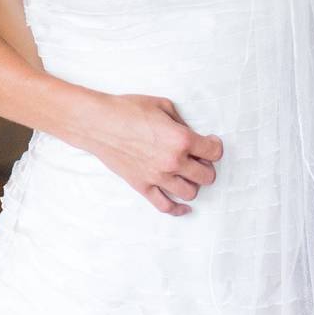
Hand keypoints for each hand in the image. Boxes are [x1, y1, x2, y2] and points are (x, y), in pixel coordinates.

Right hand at [83, 93, 223, 215]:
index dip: (215, 146)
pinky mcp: (143, 186)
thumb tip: (189, 132)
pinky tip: (184, 206)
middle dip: (206, 166)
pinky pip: (166, 206)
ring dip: (193, 184)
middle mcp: (173, 162)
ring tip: (187, 174)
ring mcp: (158, 177)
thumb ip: (181, 121)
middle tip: (199, 158)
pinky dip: (178, 209)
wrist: (98, 123)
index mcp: (181, 139)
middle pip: (206, 176)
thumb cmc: (127, 109)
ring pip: (190, 193)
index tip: (210, 142)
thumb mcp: (162, 105)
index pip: (214, 151)